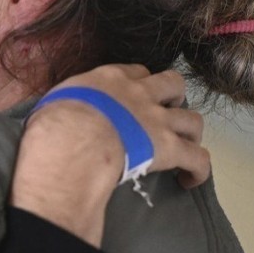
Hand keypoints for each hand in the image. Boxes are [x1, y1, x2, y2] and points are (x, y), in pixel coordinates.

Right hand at [11, 66, 208, 244]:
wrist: (74, 138)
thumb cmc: (55, 121)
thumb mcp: (55, 100)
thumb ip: (67, 101)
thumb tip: (59, 112)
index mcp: (111, 79)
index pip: (136, 72)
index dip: (141, 84)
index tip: (135, 98)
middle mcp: (140, 94)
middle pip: (174, 85)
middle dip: (174, 99)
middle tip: (164, 116)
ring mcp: (158, 120)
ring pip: (193, 120)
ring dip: (190, 133)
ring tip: (182, 147)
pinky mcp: (169, 148)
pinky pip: (197, 158)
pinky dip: (198, 168)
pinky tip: (190, 180)